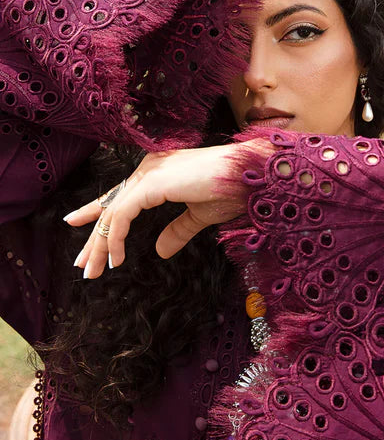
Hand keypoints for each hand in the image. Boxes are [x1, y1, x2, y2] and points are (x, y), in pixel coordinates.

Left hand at [63, 141, 269, 278]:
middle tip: (83, 264)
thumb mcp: (201, 215)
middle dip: (95, 237)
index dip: (97, 212)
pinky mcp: (153, 183)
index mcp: (158, 174)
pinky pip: (123, 214)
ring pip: (113, 212)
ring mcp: (149, 173)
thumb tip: (160, 251)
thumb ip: (178, 230)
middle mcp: (149, 169)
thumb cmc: (233, 190)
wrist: (250, 175)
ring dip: (101, 244)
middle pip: (112, 206)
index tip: (76, 224)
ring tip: (93, 270)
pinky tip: (116, 258)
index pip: (120, 196)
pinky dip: (117, 237)